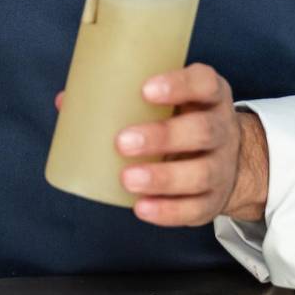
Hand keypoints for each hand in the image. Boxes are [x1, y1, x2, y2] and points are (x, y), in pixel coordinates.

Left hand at [51, 63, 269, 224]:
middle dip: (162, 136)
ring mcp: (221, 167)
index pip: (204, 83)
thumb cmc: (182, 119)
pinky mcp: (213, 200)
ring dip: (162, 178)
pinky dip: (168, 211)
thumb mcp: (167, 100)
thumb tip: (66, 100)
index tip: (145, 90)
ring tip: (127, 178)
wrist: (229, 159)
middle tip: (122, 142)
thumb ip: (122, 96)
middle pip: (202, 131)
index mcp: (209, 95)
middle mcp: (220, 130)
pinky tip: (142, 208)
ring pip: (200, 173)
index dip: (179, 85)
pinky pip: (195, 208)